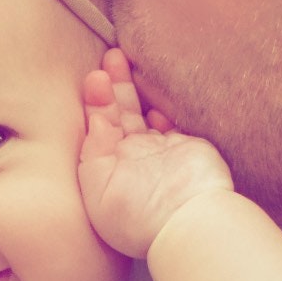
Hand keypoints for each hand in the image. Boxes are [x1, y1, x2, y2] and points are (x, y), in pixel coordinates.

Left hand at [77, 49, 235, 257]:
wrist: (187, 224)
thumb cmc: (138, 217)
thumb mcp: (99, 190)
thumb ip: (94, 152)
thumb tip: (95, 120)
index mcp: (108, 169)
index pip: (97, 127)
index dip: (95, 101)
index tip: (95, 79)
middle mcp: (132, 159)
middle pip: (119, 113)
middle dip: (113, 85)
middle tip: (109, 56)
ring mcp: (159, 152)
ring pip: (142, 112)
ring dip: (133, 87)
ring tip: (121, 58)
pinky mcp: (186, 147)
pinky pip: (172, 120)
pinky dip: (162, 107)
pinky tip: (153, 98)